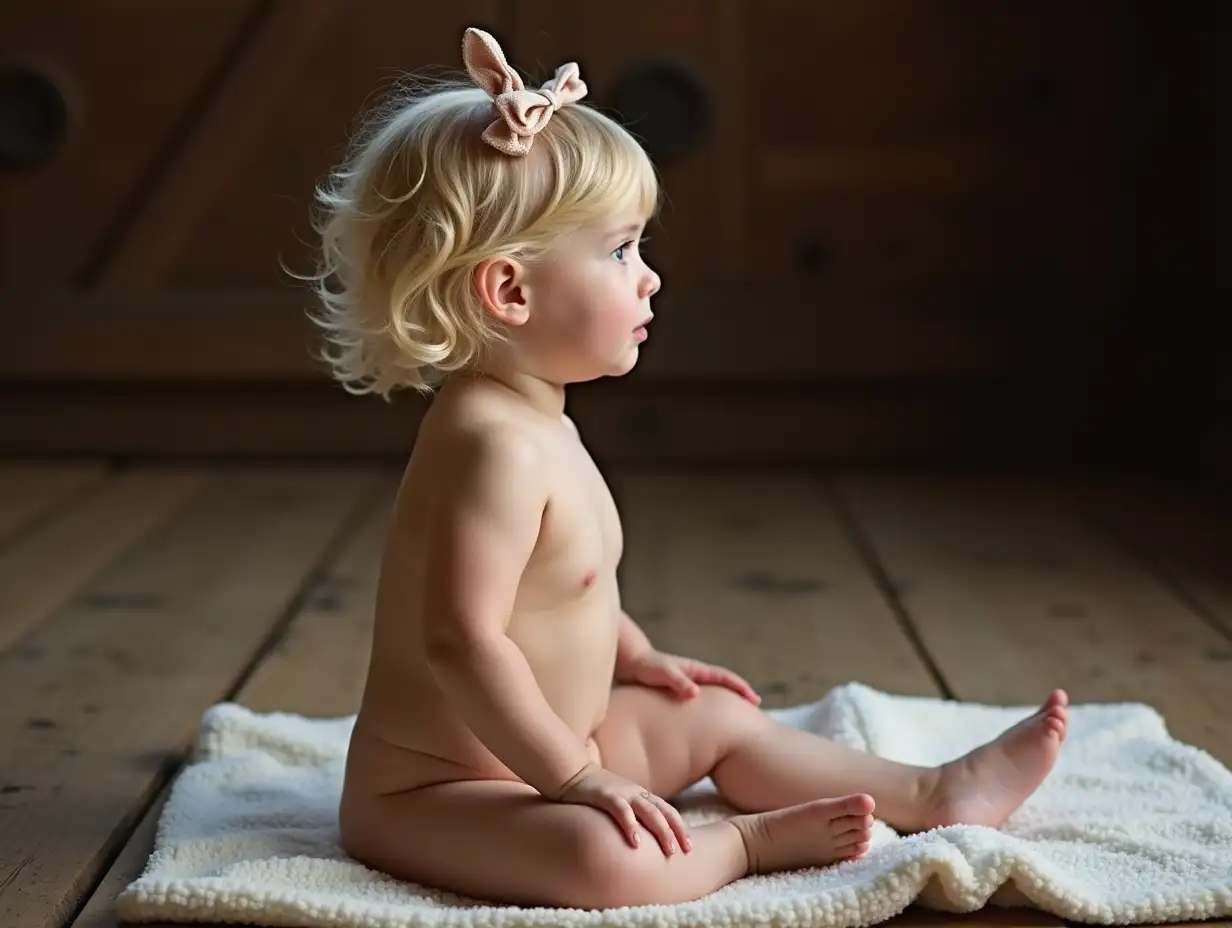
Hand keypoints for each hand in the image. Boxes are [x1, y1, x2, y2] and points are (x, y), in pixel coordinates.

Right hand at [551, 763, 690, 855]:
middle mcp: (636, 793)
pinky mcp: (605, 795)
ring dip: (661, 831)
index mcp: (641, 795)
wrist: (569, 772)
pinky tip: (636, 842)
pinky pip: (621, 811)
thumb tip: (643, 836)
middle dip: (676, 831)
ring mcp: (622, 793)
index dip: (679, 827)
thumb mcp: (619, 802)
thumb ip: (632, 814)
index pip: (667, 811)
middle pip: (663, 812)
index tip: (689, 847)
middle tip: (685, 851)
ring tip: (669, 850)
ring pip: (649, 812)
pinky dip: (630, 826)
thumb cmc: (594, 792)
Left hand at [618, 650, 760, 704]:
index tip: (755, 700)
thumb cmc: (647, 667)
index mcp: (696, 670)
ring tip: (738, 717)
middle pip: (725, 685)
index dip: (741, 688)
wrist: (630, 663)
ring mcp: (689, 683)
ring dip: (727, 701)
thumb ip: (678, 682)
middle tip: (755, 710)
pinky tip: (710, 721)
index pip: (725, 677)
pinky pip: (702, 700)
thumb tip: (695, 693)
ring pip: (714, 692)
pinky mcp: (680, 692)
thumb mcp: (662, 673)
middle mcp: (696, 676)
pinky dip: (712, 707)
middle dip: (740, 694)